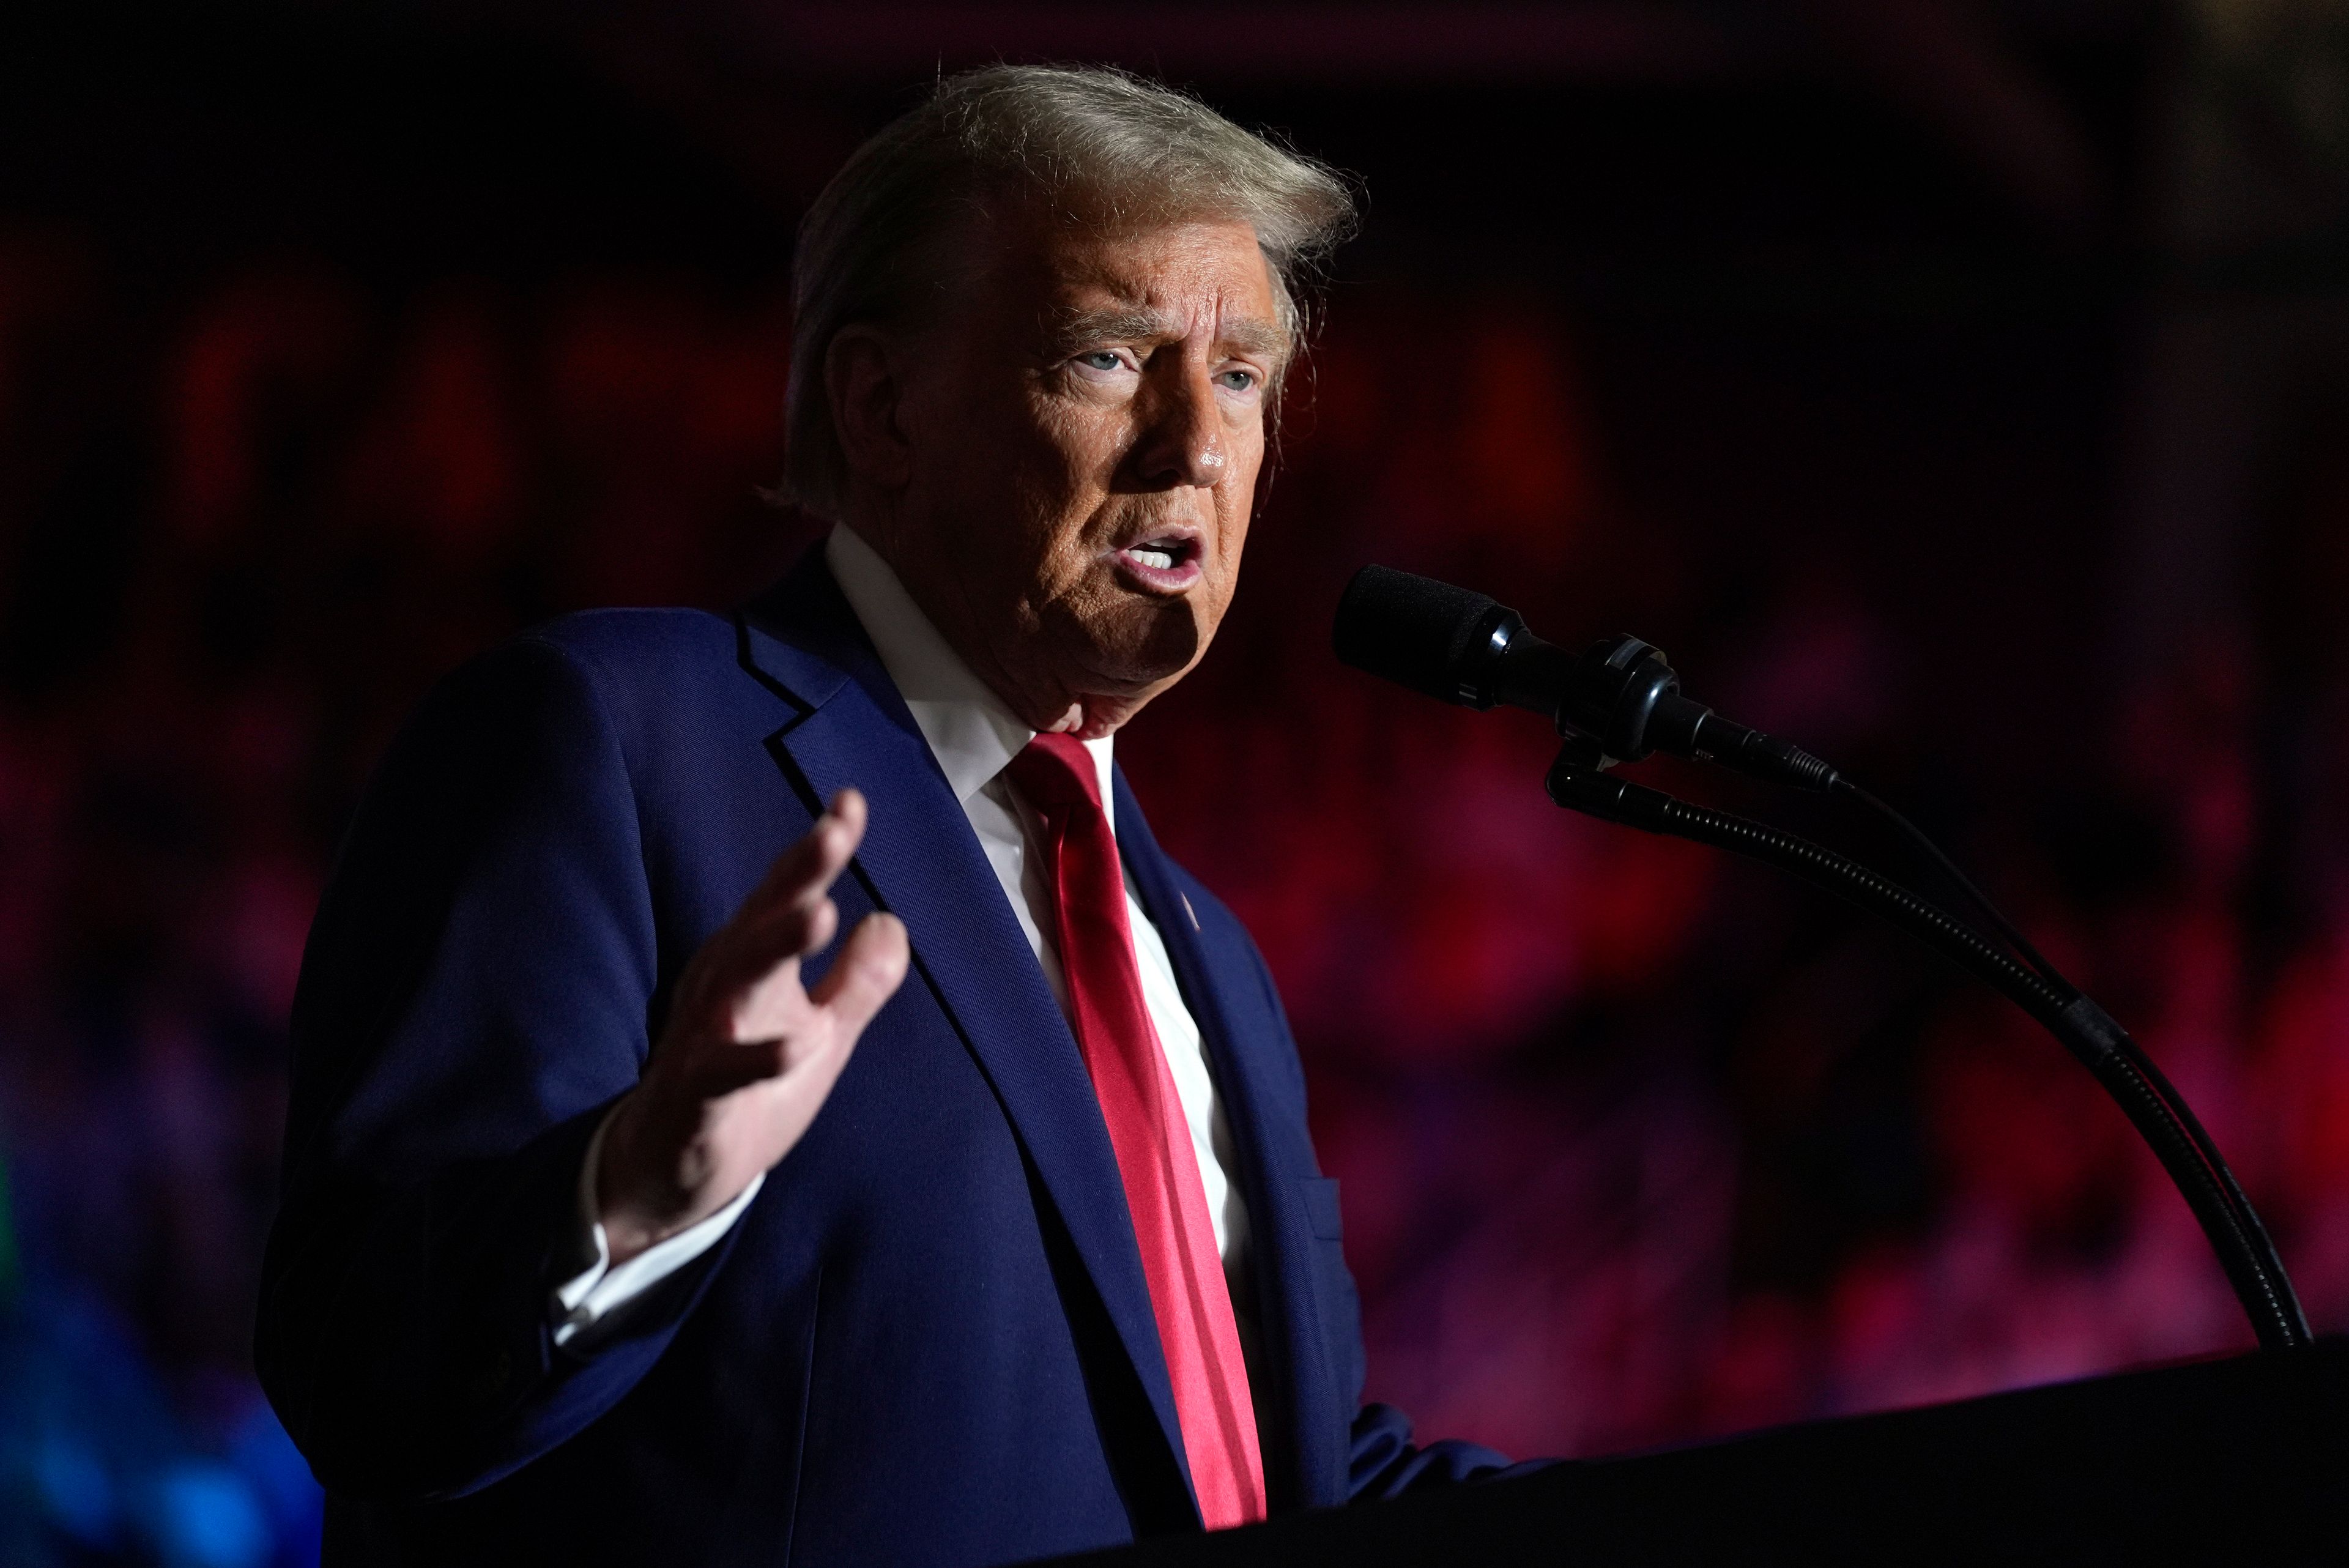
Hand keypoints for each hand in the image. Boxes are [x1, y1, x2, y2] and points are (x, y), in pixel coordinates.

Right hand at [595, 789, 908, 1264]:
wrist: (671, 1171)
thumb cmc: (748, 1090)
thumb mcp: (820, 1034)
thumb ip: (857, 982)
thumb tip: (890, 919)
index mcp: (751, 965)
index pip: (787, 897)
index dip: (817, 852)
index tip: (851, 802)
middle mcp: (722, 989)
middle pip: (760, 923)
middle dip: (796, 877)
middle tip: (833, 834)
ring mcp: (703, 1042)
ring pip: (736, 985)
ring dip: (776, 947)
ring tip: (822, 913)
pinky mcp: (695, 1099)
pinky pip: (723, 1075)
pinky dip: (759, 1061)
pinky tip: (799, 1046)